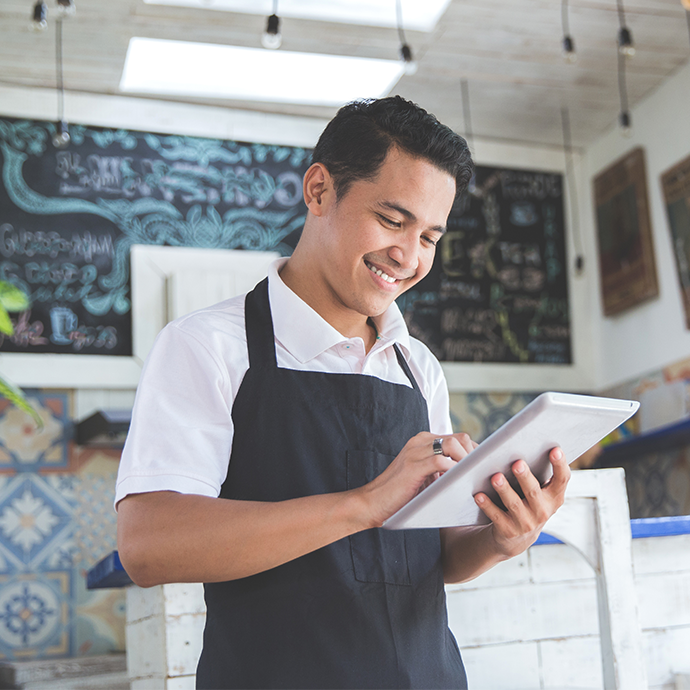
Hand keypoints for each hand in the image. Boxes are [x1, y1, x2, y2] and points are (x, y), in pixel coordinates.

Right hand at [359, 432, 476, 528]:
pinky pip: (441, 461)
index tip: (483, 468)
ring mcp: (415, 451)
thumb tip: (469, 475)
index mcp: (423, 442)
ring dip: (467, 461)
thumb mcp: (425, 477)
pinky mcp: (413, 465)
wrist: (372, 503)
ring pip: (452, 444)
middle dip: (474, 455)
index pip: (458, 438)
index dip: (474, 452)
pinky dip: (453, 471)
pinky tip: (458, 483)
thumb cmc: (400, 495)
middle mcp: (420, 441)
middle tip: (481, 474)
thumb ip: (442, 471)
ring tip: (472, 478)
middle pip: (459, 437)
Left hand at [474, 447, 569, 558]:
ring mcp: (526, 523)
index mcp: (554, 497)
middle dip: (524, 477)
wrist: (517, 537)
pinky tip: (479, 495)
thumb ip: (538, 472)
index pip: (562, 480)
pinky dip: (487, 506)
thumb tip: (525, 441)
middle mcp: (543, 511)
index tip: (555, 449)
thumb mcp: (539, 491)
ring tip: (495, 477)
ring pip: (514, 504)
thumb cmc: (528, 501)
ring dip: (504, 490)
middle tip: (516, 463)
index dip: (560, 465)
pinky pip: (496, 516)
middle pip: (533, 491)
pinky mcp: (508, 530)